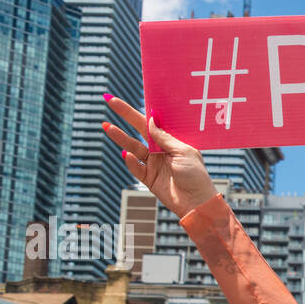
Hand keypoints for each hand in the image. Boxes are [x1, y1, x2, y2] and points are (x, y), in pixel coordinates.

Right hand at [102, 97, 218, 217]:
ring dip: (120, 137)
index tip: (132, 99)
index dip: (140, 111)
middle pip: (139, 130)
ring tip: (107, 127)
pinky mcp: (149, 178)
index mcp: (172, 141)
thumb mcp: (183, 152)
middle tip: (110, 101)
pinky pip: (136, 167)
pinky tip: (126, 154)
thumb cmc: (196, 176)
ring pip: (133, 147)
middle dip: (125, 116)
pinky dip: (130, 162)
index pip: (152, 123)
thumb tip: (150, 120)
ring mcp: (154, 164)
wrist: (197, 203)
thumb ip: (164, 138)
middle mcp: (161, 150)